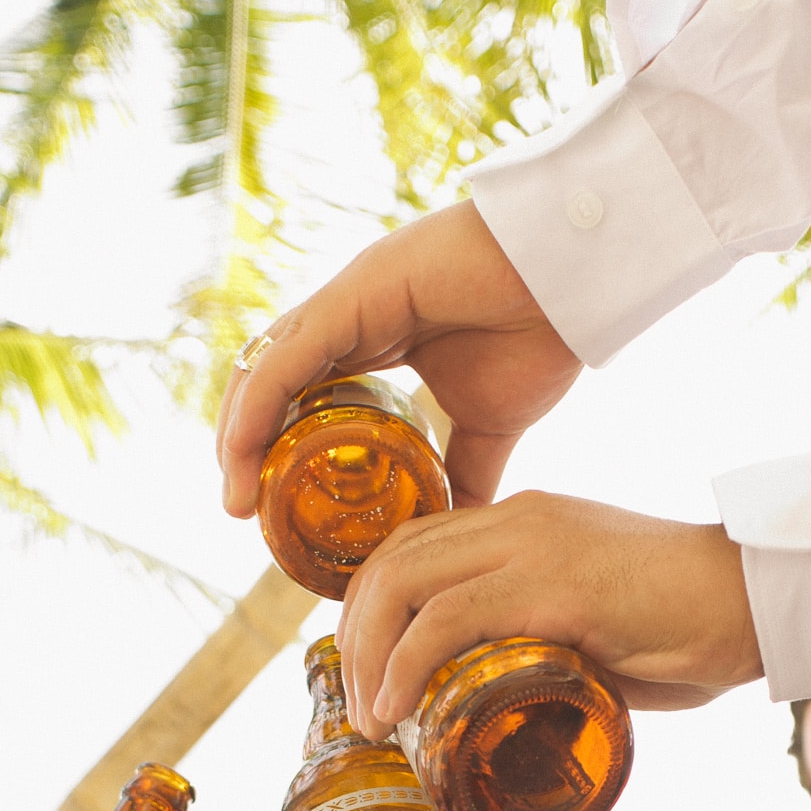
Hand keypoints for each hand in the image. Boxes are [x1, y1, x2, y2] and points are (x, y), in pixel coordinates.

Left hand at [216, 202, 580, 515]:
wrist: (574, 280)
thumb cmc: (539, 333)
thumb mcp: (491, 425)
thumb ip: (466, 471)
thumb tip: (458, 529)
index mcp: (373, 340)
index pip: (298, 395)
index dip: (274, 447)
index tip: (268, 508)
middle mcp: (347, 318)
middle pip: (269, 385)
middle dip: (246, 447)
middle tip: (242, 509)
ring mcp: (345, 303)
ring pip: (265, 371)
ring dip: (240, 434)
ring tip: (236, 496)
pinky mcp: (351, 294)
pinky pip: (287, 357)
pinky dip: (258, 405)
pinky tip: (244, 450)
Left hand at [337, 492, 760, 740]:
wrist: (761, 598)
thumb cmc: (699, 624)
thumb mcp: (605, 628)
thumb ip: (556, 649)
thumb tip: (519, 703)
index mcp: (528, 521)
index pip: (418, 544)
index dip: (375, 603)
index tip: (365, 664)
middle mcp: (519, 519)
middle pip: (394, 559)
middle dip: (356, 634)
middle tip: (358, 701)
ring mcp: (531, 545)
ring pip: (403, 583)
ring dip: (368, 657)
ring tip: (371, 718)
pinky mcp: (550, 584)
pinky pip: (445, 619)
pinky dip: (403, 666)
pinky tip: (394, 709)